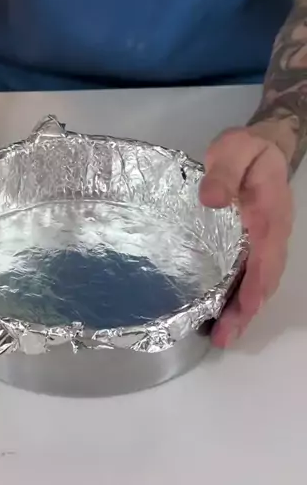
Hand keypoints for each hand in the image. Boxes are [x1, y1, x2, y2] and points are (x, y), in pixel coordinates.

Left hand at [199, 127, 292, 347]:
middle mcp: (273, 235)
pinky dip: (241, 296)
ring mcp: (267, 242)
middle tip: (225, 338)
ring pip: (260, 282)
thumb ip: (223, 173)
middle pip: (264, 280)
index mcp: (268, 216)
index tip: (243, 311)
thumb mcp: (234, 150)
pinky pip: (252, 275)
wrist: (265, 146)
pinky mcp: (256, 244)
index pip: (265, 258)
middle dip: (247, 311)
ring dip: (244, 310)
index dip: (254, 287)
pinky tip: (223, 312)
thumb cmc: (247, 150)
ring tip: (223, 336)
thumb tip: (211, 200)